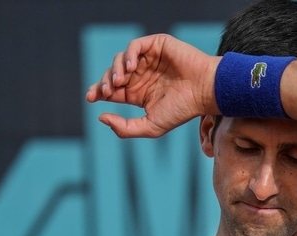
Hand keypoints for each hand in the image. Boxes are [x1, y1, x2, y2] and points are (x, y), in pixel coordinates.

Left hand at [86, 34, 219, 137]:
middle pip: (113, 74)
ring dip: (116, 69)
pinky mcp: (157, 46)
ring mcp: (149, 60)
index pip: (112, 90)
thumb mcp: (151, 127)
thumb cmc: (182, 110)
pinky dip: (129, 54)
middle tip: (105, 91)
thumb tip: (100, 116)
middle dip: (104, 82)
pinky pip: (135, 46)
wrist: (205, 91)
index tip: (91, 98)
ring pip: (121, 60)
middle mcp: (143, 76)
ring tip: (120, 81)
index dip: (98, 91)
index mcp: (139, 93)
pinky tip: (131, 67)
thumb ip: (125, 128)